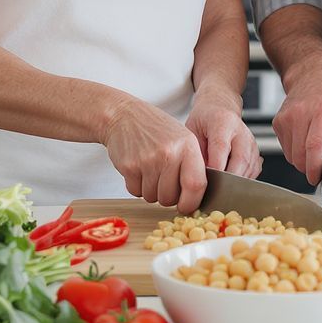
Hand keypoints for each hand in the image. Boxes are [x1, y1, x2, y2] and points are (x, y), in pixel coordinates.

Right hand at [102, 97, 206, 213]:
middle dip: (167, 197)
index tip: (187, 206)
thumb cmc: (156, 129)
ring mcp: (148, 161)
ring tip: (150, 170)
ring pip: (152, 198)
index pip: (196, 185)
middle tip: (163, 181)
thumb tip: (197, 197)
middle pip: (171, 198)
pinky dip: (137, 186)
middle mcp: (169, 153)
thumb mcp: (182, 139)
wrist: (124, 116)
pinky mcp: (129, 167)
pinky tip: (138, 169)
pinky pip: (136, 192)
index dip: (191, 202)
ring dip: (151, 191)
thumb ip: (192, 165)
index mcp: (188, 146)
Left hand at [186, 89, 262, 179]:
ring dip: (235, 182)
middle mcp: (241, 132)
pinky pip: (253, 171)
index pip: (222, 148)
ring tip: (220, 188)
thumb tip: (200, 176)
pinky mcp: (256, 151)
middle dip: (226, 180)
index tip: (206, 182)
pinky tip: (231, 179)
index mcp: (222, 122)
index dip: (215, 168)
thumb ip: (196, 151)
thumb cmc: (204, 118)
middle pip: (240, 161)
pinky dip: (243, 180)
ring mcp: (251, 142)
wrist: (220, 105)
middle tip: (213, 191)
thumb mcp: (192, 129)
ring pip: (248, 169)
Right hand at [272, 59, 321, 184]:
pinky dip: (296, 151)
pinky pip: (286, 150)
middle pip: (301, 157)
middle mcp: (302, 112)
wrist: (313, 74)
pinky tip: (306, 138)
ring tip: (317, 145)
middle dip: (313, 168)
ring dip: (305, 160)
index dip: (316, 169)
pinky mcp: (278, 122)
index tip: (321, 178)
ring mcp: (286, 117)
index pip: (315, 147)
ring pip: (292, 157)